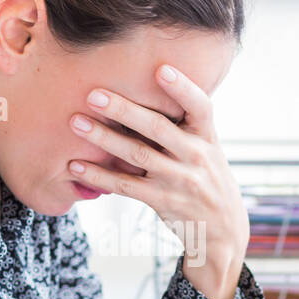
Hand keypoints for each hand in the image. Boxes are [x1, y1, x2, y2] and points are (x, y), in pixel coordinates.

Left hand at [67, 64, 248, 298]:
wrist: (222, 229)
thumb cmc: (207, 177)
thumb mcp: (208, 148)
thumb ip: (185, 124)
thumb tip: (150, 84)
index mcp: (207, 137)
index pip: (200, 107)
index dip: (182, 88)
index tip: (161, 69)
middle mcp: (196, 156)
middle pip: (158, 128)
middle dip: (123, 109)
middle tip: (93, 94)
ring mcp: (179, 181)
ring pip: (136, 155)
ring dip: (103, 138)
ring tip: (76, 123)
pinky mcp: (162, 201)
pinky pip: (126, 186)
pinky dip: (99, 175)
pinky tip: (76, 166)